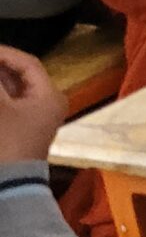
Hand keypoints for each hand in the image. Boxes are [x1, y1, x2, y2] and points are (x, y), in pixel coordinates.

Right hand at [0, 47, 66, 164]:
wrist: (8, 183)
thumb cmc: (6, 142)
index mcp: (49, 96)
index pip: (28, 63)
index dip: (4, 53)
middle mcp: (46, 103)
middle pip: (19, 74)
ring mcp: (34, 116)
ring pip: (11, 88)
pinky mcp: (20, 126)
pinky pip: (8, 102)